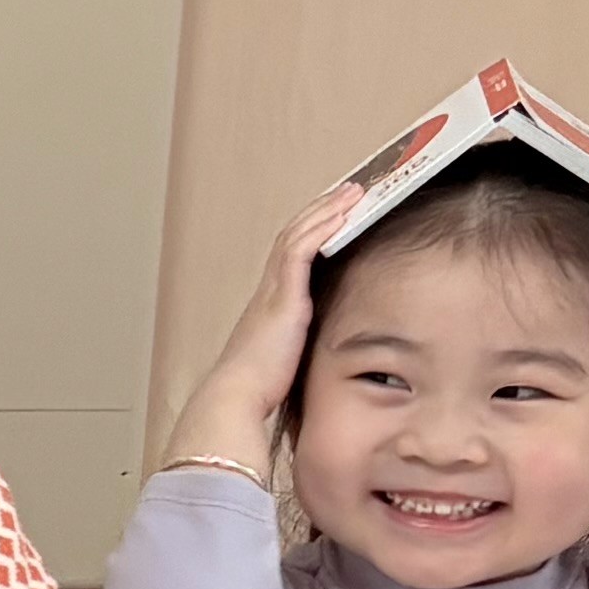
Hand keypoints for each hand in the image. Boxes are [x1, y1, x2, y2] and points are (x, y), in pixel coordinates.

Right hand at [153, 179, 360, 475]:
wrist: (236, 398)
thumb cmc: (256, 391)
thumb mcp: (283, 364)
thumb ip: (299, 352)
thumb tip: (318, 360)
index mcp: (269, 307)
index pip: (290, 256)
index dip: (311, 231)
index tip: (333, 214)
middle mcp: (268, 291)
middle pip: (293, 236)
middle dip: (321, 210)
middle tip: (349, 190)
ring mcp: (273, 291)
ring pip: (297, 235)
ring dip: (325, 210)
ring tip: (352, 192)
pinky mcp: (282, 296)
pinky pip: (300, 250)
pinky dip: (320, 228)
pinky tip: (340, 214)